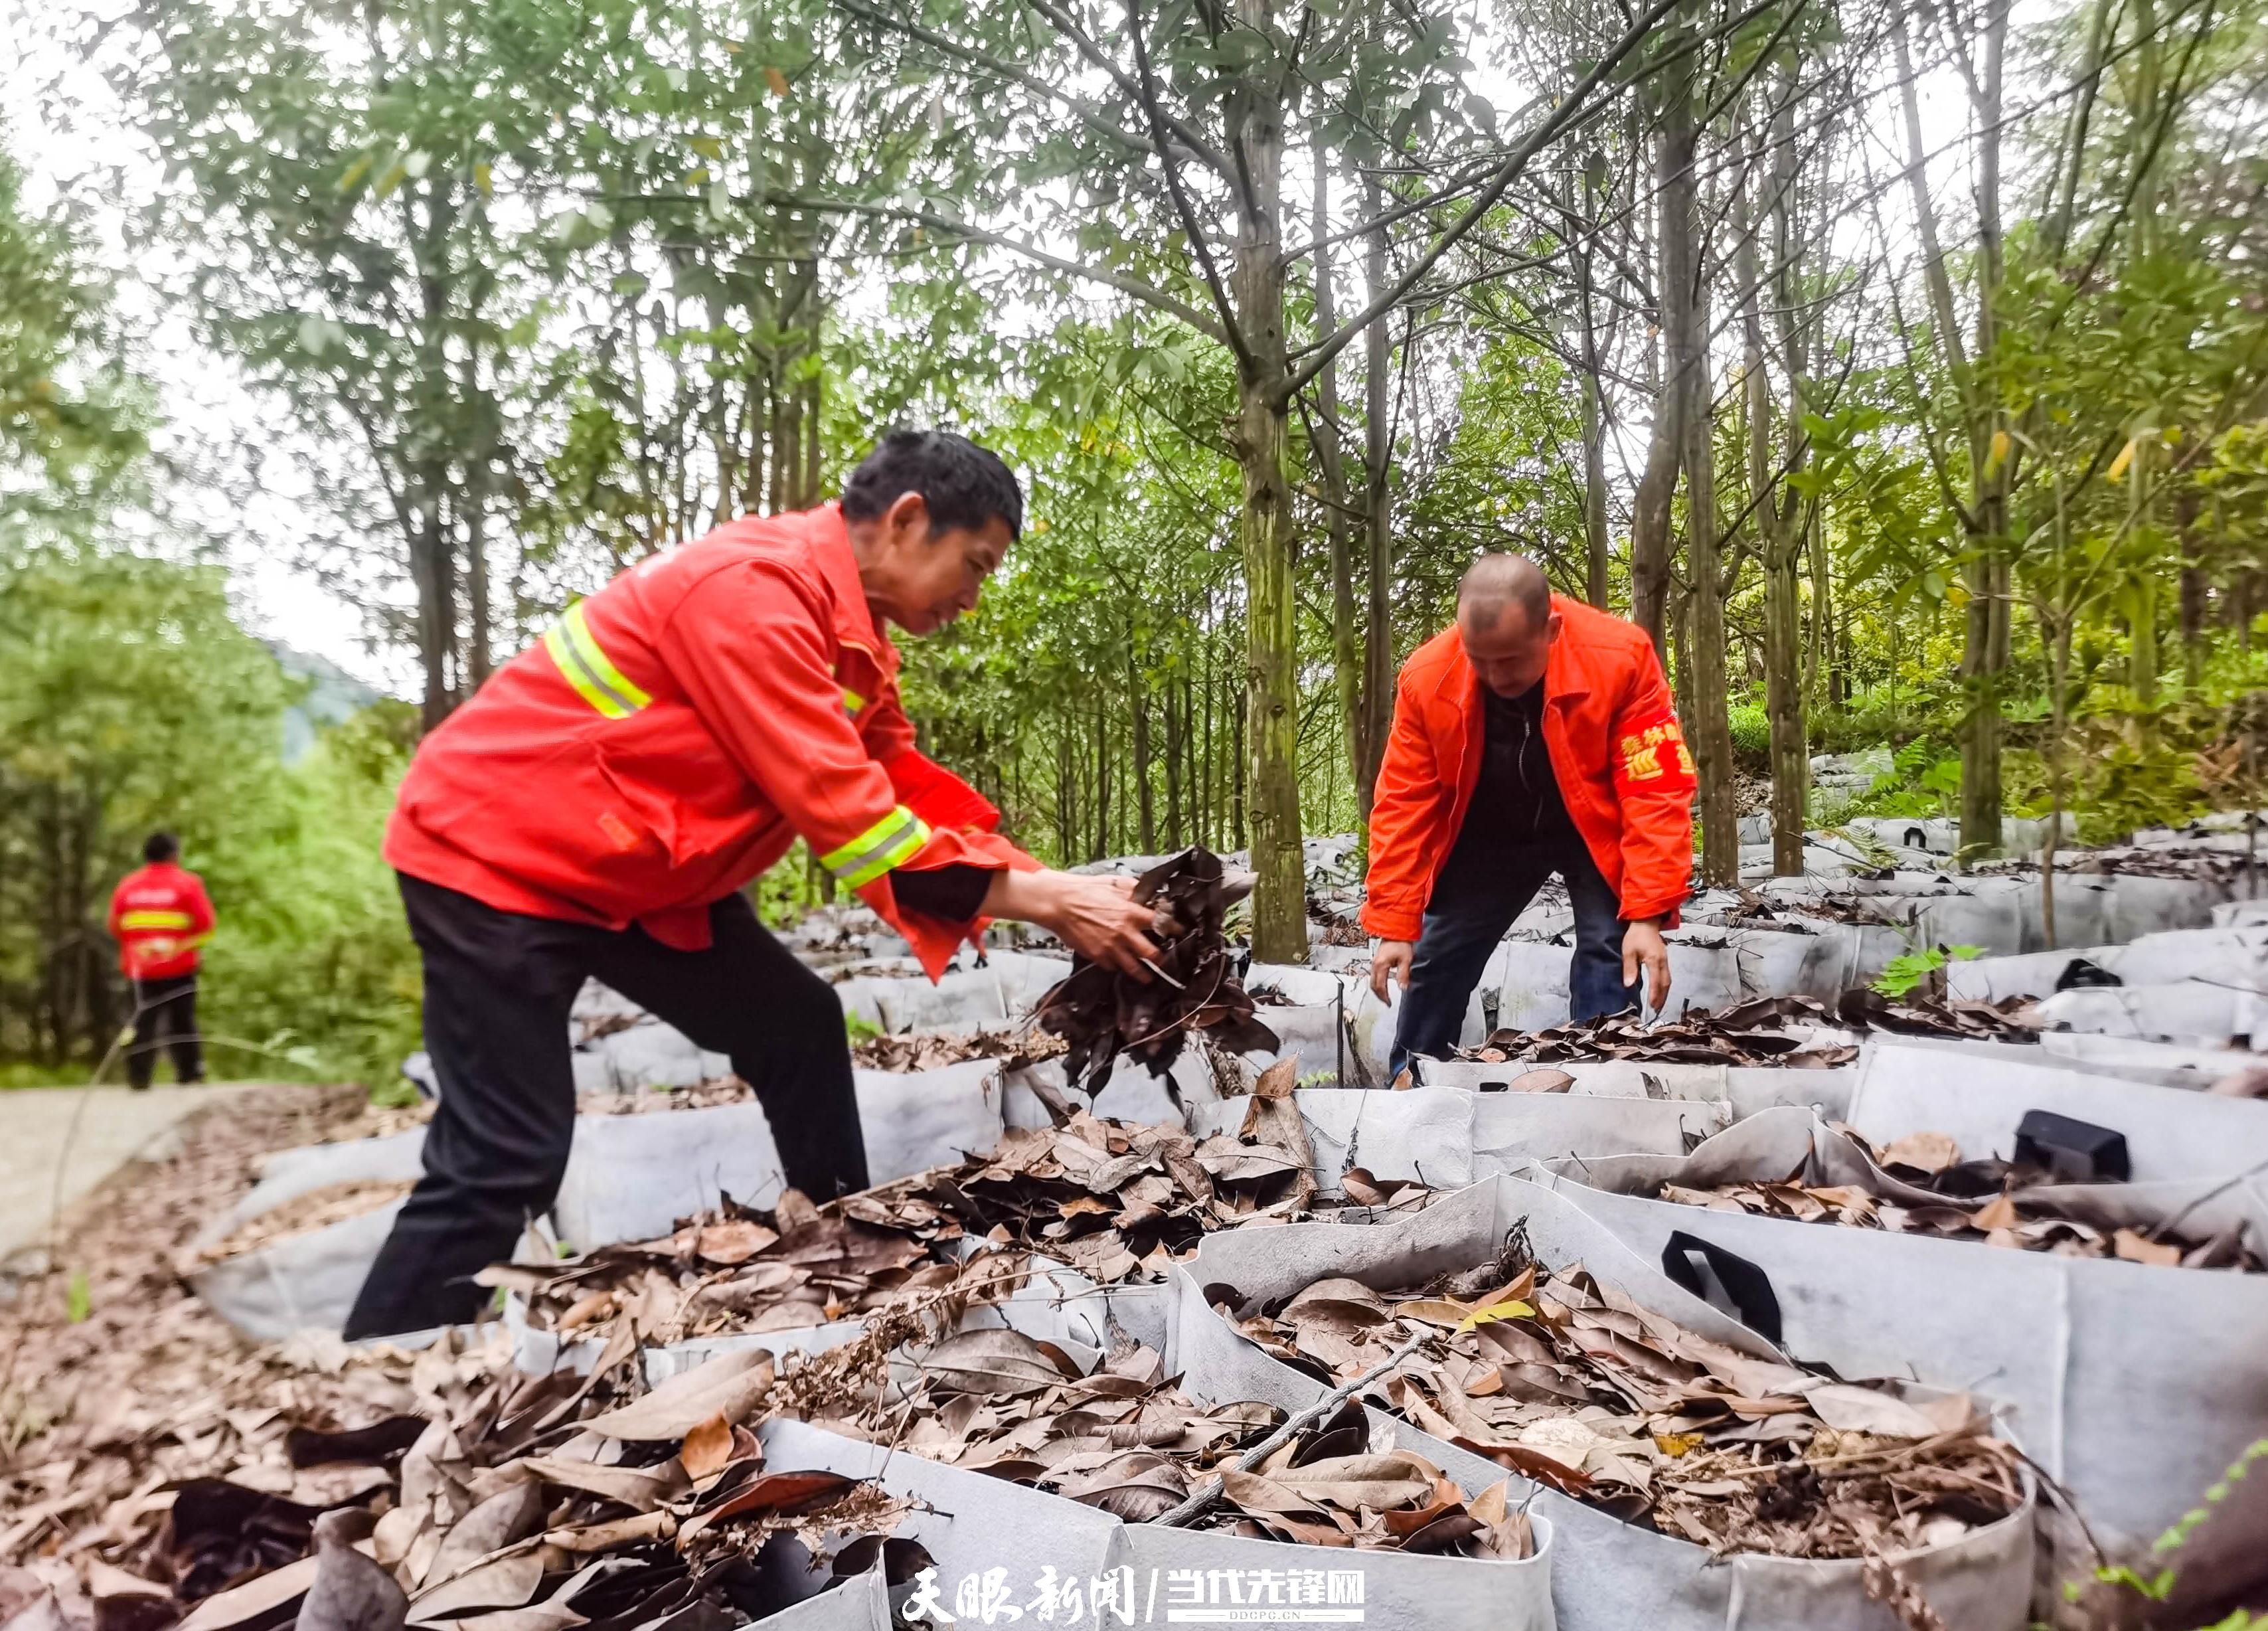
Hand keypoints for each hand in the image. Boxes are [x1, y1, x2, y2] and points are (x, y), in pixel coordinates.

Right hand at [987, 870, 1158, 978]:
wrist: (1058, 903)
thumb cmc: (1084, 890)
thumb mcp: (1113, 882)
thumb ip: (1134, 889)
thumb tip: (1150, 892)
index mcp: (1131, 912)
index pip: (1162, 923)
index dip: (1174, 929)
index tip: (1180, 933)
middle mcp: (1125, 932)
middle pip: (1153, 954)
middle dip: (1162, 959)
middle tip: (1165, 961)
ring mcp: (1111, 947)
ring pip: (1134, 968)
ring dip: (1143, 973)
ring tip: (1148, 977)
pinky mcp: (1097, 956)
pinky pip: (1112, 966)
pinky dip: (1116, 966)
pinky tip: (1119, 965)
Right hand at [1370, 940, 1414, 1001]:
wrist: (1396, 931)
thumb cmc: (1401, 943)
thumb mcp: (1405, 960)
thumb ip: (1403, 975)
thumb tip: (1402, 988)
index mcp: (1381, 966)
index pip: (1380, 986)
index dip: (1384, 996)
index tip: (1389, 1003)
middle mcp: (1375, 965)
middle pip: (1373, 985)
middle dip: (1379, 995)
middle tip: (1386, 1002)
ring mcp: (1374, 963)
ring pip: (1372, 981)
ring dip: (1377, 990)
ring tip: (1385, 996)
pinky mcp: (1376, 961)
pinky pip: (1373, 975)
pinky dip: (1377, 983)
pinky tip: (1383, 985)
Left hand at [1623, 918, 1670, 1012]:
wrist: (1646, 923)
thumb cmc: (1636, 936)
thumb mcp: (1628, 951)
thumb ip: (1629, 968)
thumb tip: (1629, 984)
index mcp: (1654, 960)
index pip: (1656, 981)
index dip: (1654, 994)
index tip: (1652, 1005)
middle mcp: (1662, 962)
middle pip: (1665, 983)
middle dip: (1662, 997)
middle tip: (1657, 1009)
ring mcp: (1665, 960)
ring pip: (1668, 980)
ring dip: (1664, 993)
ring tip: (1659, 1003)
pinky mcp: (1664, 959)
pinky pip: (1667, 975)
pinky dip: (1664, 985)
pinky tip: (1660, 990)